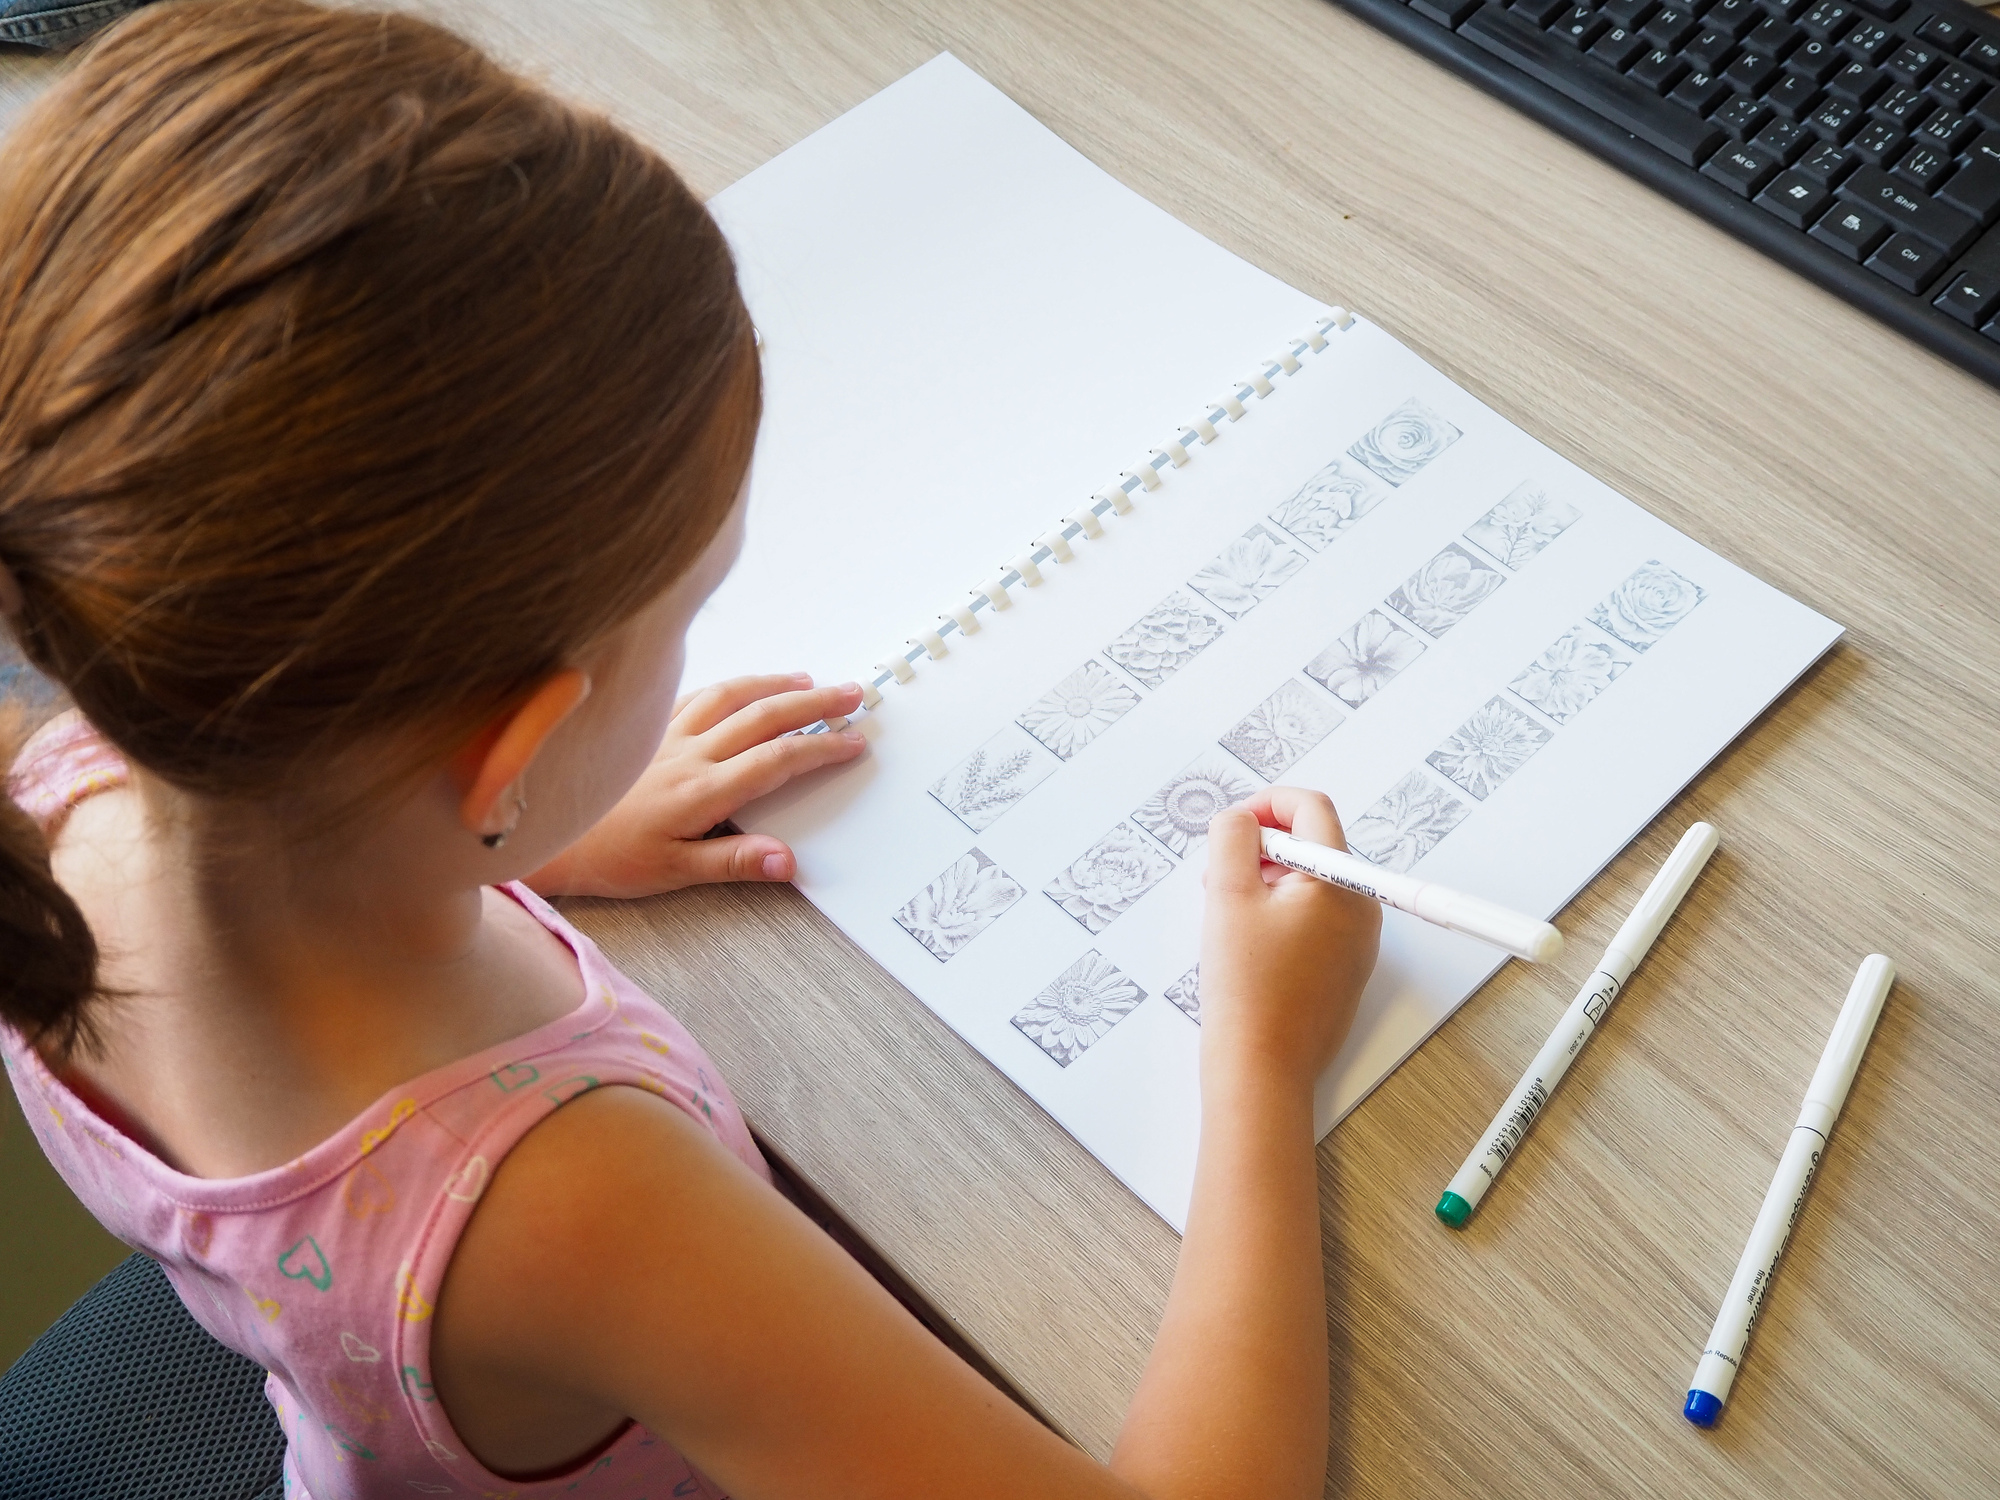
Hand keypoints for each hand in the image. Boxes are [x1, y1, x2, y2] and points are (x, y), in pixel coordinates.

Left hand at [527, 673, 864, 898]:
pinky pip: (695, 695)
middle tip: (852, 695)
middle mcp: (688, 754)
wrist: (550, 838)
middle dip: (813, 703)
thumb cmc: (611, 859)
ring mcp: (667, 735)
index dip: (820, 749)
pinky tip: (743, 686)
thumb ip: (734, 862)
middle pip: (764, 716)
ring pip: (730, 696)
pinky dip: (728, 685)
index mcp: (702, 791)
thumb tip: (788, 861)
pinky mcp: (648, 729)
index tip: (853, 742)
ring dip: (774, 685)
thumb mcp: (675, 873)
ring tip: (808, 681)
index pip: (777, 761)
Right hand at [1198, 786, 1380, 1096]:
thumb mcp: (1227, 896)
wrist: (1262, 1068)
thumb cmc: (1247, 992)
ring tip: (1228, 913)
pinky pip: (1315, 919)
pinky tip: (1247, 943)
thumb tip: (1240, 820)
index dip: (1267, 804)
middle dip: (1262, 848)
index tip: (1235, 824)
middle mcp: (1360, 908)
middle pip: (1313, 846)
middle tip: (1220, 875)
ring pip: (1311, 884)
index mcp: (1340, 883)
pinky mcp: (1344, 969)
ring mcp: (1356, 942)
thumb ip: (1232, 839)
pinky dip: (1280, 914)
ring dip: (1267, 882)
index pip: (1312, 809)